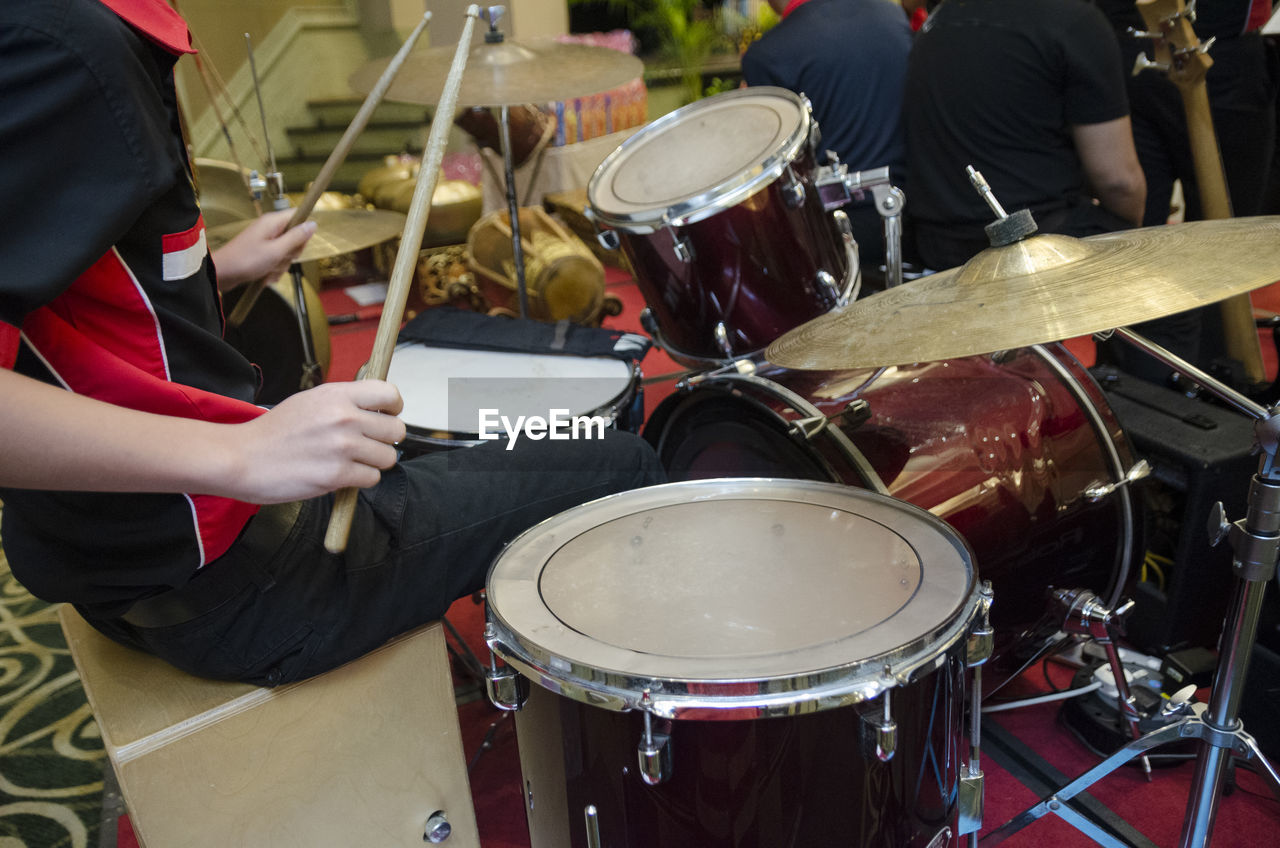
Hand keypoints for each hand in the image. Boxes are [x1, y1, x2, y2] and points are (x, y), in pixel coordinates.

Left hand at [211, 209, 317, 289]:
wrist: (222, 274)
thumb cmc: (244, 261)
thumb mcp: (276, 251)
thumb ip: (296, 238)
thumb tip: (313, 224)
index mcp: (273, 222)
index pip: (298, 216)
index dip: (304, 230)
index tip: (299, 243)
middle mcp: (270, 229)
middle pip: (295, 237)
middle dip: (291, 253)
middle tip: (280, 258)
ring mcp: (266, 241)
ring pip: (287, 252)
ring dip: (281, 265)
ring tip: (269, 268)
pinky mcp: (262, 252)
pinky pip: (277, 260)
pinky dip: (274, 269)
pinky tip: (265, 274)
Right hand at [224, 380, 406, 502]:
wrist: (241, 458)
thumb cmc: (274, 433)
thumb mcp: (310, 401)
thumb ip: (344, 402)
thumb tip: (378, 408)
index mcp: (337, 395)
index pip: (389, 393)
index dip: (394, 407)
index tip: (388, 415)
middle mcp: (343, 417)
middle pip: (396, 430)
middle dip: (386, 440)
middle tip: (367, 445)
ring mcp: (342, 447)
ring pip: (388, 457)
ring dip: (373, 463)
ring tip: (349, 461)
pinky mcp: (337, 475)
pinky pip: (372, 479)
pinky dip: (360, 480)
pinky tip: (339, 475)